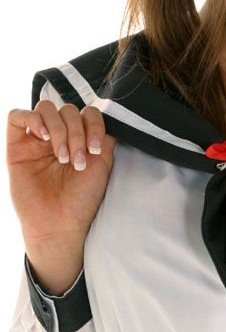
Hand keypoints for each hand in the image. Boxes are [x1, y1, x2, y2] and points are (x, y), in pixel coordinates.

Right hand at [6, 102, 115, 241]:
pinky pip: (17, 116)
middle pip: (67, 109)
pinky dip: (33, 118)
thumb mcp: (102, 163)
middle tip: (77, 160)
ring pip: (46, 108)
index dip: (93, 124)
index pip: (86, 112)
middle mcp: (58, 136)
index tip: (95, 148)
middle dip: (76, 132)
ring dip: (59, 129)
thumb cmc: (81, 198)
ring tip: (62, 156)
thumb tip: (101, 116)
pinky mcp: (16, 146)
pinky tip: (43, 137)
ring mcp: (36, 140)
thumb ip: (103, 136)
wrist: (60, 224)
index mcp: (79, 138)